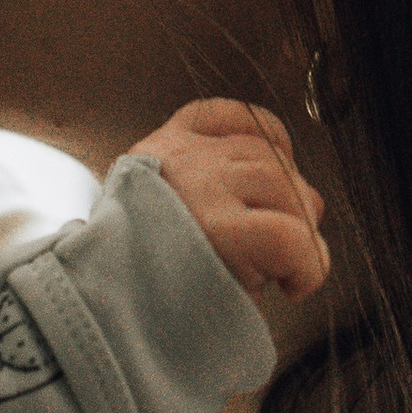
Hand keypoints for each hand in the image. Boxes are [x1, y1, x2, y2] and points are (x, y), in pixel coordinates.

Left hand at [131, 98, 329, 313]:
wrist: (101, 263)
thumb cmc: (157, 287)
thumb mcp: (216, 298)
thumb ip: (265, 273)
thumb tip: (300, 256)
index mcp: (212, 229)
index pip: (290, 237)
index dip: (310, 267)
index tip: (295, 286)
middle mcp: (202, 179)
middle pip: (288, 188)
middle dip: (301, 228)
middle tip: (283, 256)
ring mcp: (189, 150)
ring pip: (271, 153)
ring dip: (286, 188)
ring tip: (271, 217)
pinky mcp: (177, 132)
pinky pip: (234, 114)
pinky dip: (262, 130)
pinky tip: (272, 155)